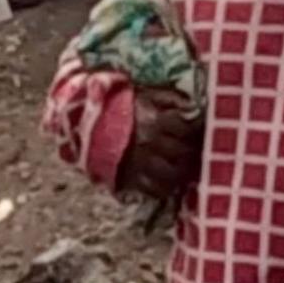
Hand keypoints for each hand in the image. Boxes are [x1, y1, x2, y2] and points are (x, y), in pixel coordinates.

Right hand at [117, 89, 202, 207]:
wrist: (86, 122)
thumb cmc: (117, 104)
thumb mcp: (143, 93)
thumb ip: (168, 98)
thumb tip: (190, 107)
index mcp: (154, 119)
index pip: (187, 128)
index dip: (195, 129)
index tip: (197, 129)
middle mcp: (150, 143)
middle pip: (183, 151)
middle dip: (192, 150)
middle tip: (195, 148)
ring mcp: (141, 163)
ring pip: (173, 173)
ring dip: (182, 170)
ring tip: (183, 165)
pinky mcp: (131, 178)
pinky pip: (155, 189)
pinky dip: (166, 187)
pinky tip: (168, 180)